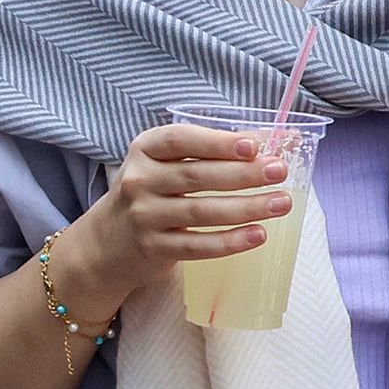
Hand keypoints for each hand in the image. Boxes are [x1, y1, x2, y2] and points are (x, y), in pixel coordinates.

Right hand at [51, 123, 293, 311]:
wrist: (108, 241)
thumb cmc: (151, 190)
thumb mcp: (165, 162)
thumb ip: (208, 150)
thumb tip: (267, 142)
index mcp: (145, 149)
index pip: (181, 140)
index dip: (218, 142)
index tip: (254, 145)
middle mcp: (139, 180)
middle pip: (197, 176)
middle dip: (243, 174)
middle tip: (279, 171)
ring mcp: (144, 216)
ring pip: (201, 212)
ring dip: (246, 207)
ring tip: (280, 203)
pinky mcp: (154, 249)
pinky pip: (198, 246)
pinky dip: (230, 242)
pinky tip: (258, 235)